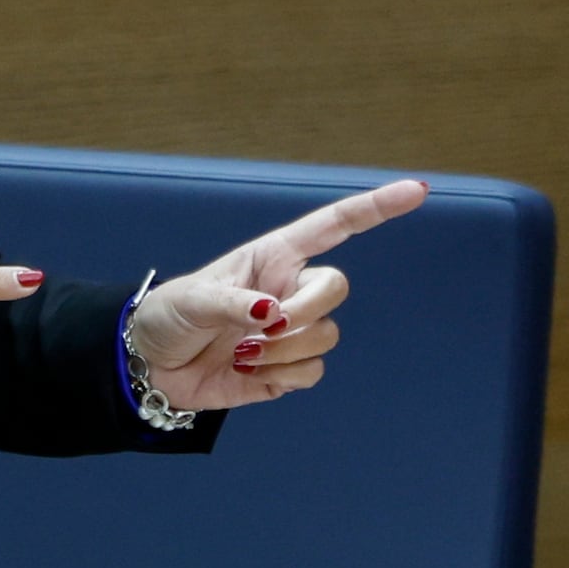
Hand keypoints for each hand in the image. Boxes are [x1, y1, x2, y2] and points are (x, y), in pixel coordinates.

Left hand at [124, 180, 426, 416]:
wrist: (151, 369)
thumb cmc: (168, 317)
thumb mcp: (190, 299)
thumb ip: (231, 303)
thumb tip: (272, 314)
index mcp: (273, 257)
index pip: (333, 226)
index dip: (376, 207)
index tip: (416, 191)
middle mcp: (290, 289)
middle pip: (336, 287)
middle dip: (306, 310)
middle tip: (263, 328)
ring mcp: (292, 330)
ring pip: (325, 335)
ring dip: (284, 349)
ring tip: (242, 352)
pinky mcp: (288, 369)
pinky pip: (312, 372)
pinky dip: (281, 376)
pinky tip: (249, 372)